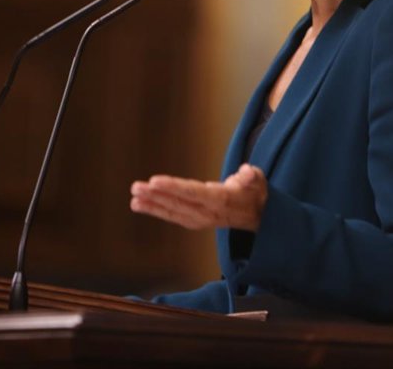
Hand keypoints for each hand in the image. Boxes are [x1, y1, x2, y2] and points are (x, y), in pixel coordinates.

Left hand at [130, 164, 266, 230]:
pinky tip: (141, 205)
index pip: (193, 193)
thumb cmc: (254, 192)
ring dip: (151, 205)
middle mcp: (207, 212)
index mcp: (221, 200)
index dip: (173, 187)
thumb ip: (252, 177)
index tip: (154, 182)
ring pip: (172, 211)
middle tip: (136, 187)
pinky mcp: (194, 220)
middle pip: (178, 203)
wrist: (257, 216)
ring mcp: (200, 218)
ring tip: (134, 198)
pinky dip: (156, 210)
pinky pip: (173, 215)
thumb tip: (247, 173)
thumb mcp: (258, 181)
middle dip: (156, 195)